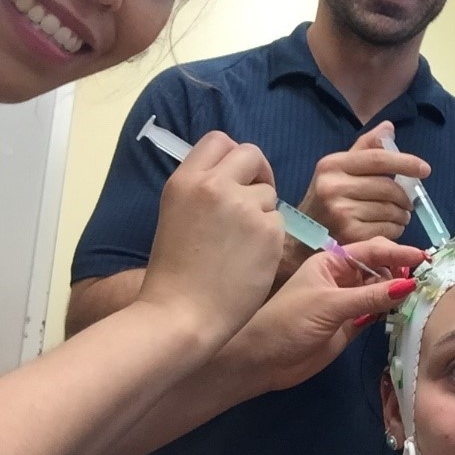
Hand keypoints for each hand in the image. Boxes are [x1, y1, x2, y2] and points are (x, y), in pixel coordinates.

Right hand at [137, 131, 284, 346]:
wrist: (181, 314)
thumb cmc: (175, 274)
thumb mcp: (177, 215)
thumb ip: (204, 192)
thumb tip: (234, 178)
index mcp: (185, 181)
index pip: (218, 140)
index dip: (233, 156)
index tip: (237, 177)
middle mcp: (215, 186)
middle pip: (251, 153)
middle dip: (257, 173)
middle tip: (252, 201)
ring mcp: (245, 207)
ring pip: (269, 193)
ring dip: (262, 212)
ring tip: (240, 244)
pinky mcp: (269, 231)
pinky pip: (278, 222)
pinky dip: (270, 238)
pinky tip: (250, 260)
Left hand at [231, 237, 426, 393]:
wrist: (262, 361)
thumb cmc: (287, 322)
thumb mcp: (330, 304)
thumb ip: (370, 296)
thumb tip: (410, 285)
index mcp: (331, 261)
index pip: (371, 250)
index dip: (397, 253)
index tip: (424, 259)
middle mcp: (342, 277)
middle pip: (380, 268)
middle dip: (402, 271)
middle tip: (430, 279)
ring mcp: (347, 302)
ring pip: (381, 291)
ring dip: (400, 292)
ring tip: (426, 295)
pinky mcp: (350, 326)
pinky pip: (377, 313)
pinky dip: (393, 312)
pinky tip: (410, 312)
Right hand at [299, 121, 430, 243]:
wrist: (303, 238)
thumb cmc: (326, 199)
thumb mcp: (338, 169)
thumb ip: (365, 148)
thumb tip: (389, 127)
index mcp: (332, 165)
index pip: (378, 159)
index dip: (405, 162)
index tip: (425, 169)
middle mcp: (334, 187)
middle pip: (388, 188)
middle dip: (406, 196)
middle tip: (408, 202)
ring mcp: (341, 213)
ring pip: (390, 210)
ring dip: (402, 215)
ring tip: (398, 216)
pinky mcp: (350, 236)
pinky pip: (388, 230)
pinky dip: (396, 229)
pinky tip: (389, 228)